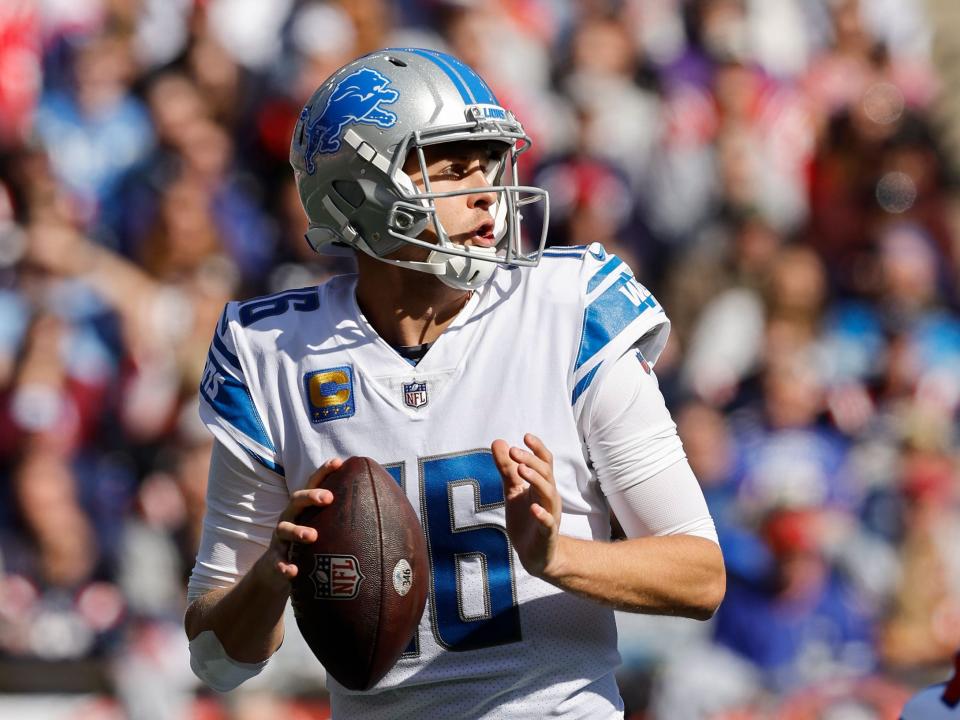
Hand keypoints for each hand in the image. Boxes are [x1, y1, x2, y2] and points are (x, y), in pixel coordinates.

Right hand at [257, 458, 341, 586]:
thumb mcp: (322, 529)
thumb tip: (384, 517)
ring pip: (284, 529)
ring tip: (311, 535)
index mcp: (304, 508)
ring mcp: (280, 539)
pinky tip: (293, 571)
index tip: (338, 462)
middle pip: (296, 500)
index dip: (323, 472)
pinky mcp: (274, 560)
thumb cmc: (308, 546)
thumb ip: (343, 521)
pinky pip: (277, 562)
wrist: (275, 572)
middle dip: (311, 496)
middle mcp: (290, 518)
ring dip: (297, 530)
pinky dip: (284, 565)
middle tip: (328, 498)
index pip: (312, 485)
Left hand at [491, 433, 562, 578]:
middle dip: (531, 461)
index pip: (545, 462)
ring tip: (521, 470)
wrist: (534, 554)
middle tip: (514, 451)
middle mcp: (550, 497)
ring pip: (549, 494)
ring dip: (537, 480)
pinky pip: (548, 522)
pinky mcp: (548, 534)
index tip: (525, 436)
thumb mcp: (512, 491)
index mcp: (542, 485)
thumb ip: (506, 469)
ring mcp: (551, 515)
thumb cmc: (525, 519)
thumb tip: (498, 441)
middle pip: (546, 474)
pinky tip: (533, 508)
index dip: (537, 449)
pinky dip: (542, 514)